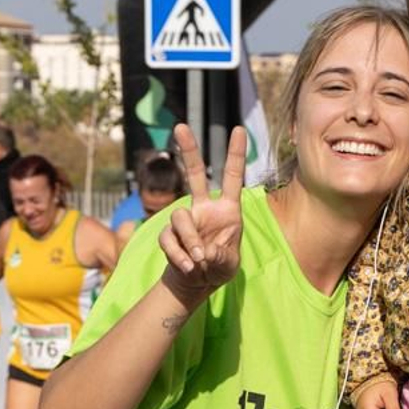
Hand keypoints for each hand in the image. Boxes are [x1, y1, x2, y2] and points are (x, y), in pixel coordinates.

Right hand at [159, 125, 245, 303]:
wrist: (196, 282)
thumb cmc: (219, 267)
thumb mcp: (229, 265)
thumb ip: (221, 256)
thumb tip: (204, 250)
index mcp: (227, 209)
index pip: (232, 178)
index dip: (235, 154)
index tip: (239, 129)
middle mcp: (205, 208)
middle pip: (195, 174)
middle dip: (189, 150)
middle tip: (181, 126)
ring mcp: (185, 219)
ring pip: (180, 217)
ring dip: (189, 240)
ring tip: (199, 260)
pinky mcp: (169, 234)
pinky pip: (168, 239)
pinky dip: (178, 254)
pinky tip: (188, 266)